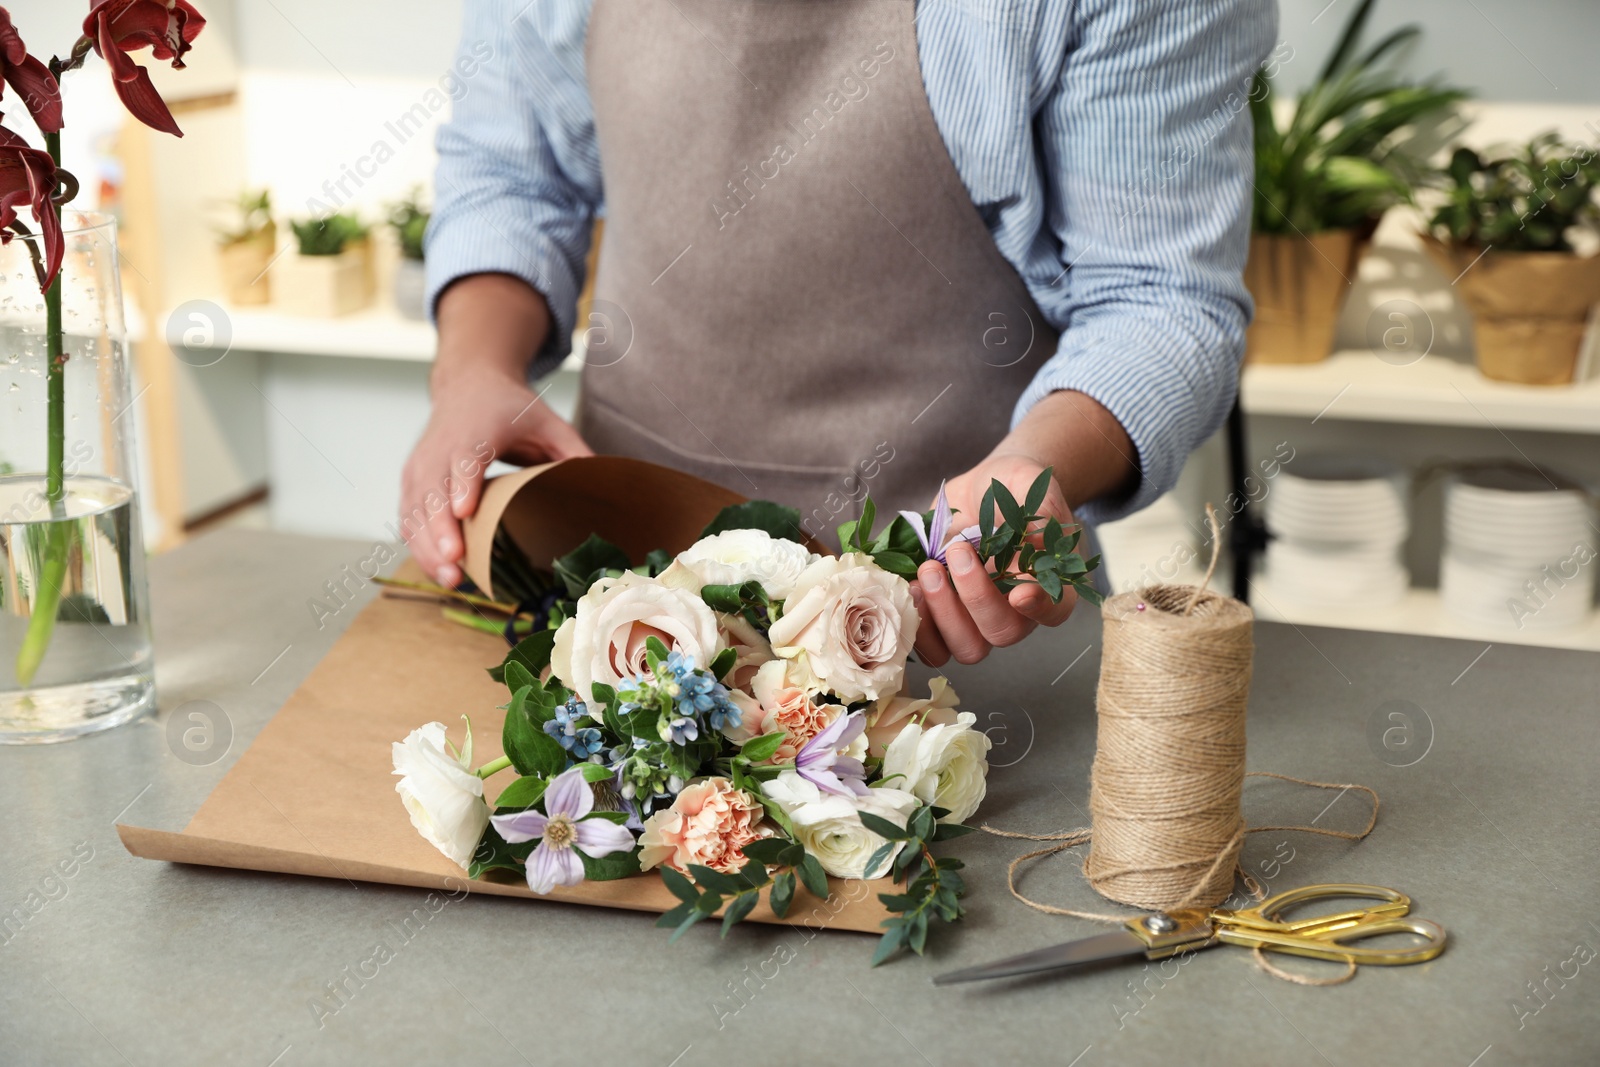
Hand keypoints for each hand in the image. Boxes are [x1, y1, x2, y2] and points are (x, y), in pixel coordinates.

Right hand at [400, 275, 592, 586]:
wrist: (469, 385)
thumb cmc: (510, 408)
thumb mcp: (548, 420)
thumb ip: (573, 449)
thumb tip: (601, 483)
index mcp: (476, 430)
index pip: (465, 457)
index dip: (463, 483)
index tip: (466, 510)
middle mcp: (441, 447)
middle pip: (433, 490)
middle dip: (441, 529)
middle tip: (456, 562)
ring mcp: (422, 465)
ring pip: (416, 508)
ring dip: (427, 546)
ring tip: (450, 580)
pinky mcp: (413, 480)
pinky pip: (409, 516)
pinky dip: (420, 545)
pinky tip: (438, 572)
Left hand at [909, 452, 1078, 666]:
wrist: (980, 489)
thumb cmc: (1013, 487)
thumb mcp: (1030, 486)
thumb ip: (1040, 511)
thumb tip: (1035, 545)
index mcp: (1049, 582)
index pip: (1054, 611)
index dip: (1038, 609)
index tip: (1019, 592)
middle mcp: (1016, 611)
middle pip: (1002, 633)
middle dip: (975, 598)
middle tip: (957, 553)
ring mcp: (978, 619)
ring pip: (966, 648)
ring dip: (942, 615)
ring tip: (928, 570)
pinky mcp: (944, 618)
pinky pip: (931, 645)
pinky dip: (917, 624)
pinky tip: (909, 586)